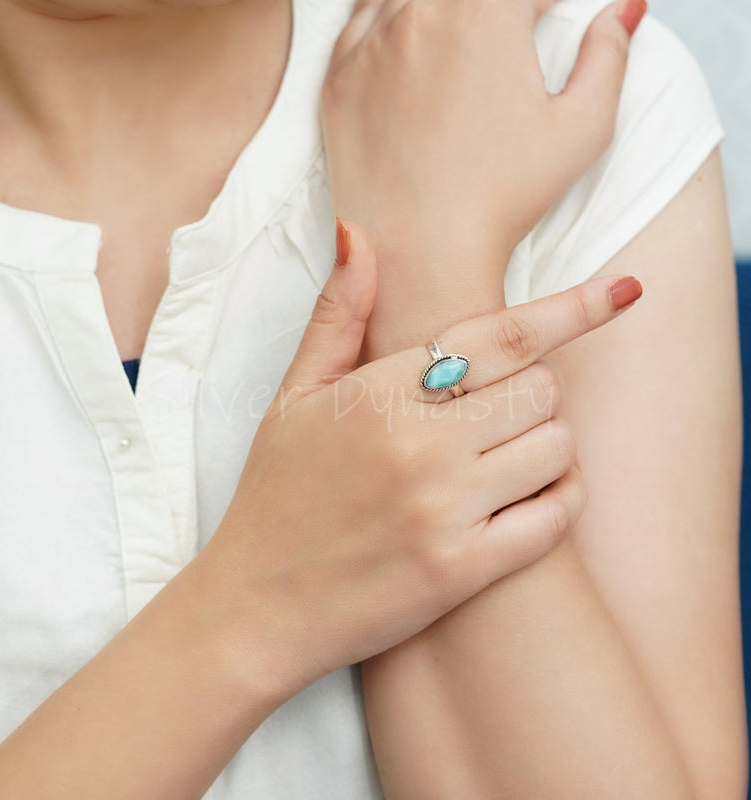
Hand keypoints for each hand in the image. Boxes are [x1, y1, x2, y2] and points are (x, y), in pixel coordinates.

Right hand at [203, 222, 641, 695]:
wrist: (255, 606)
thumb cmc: (273, 495)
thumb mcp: (291, 397)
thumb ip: (335, 316)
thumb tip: (358, 233)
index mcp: (379, 395)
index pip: (501, 336)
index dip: (572, 309)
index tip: (623, 291)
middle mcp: (419, 447)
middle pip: (542, 389)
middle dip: (534, 391)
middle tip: (497, 410)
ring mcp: (444, 511)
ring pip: (557, 449)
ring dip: (547, 445)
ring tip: (506, 455)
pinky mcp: (462, 571)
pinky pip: (555, 519)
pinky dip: (559, 499)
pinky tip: (528, 497)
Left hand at [321, 0, 645, 347]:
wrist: (422, 255)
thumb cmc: (504, 200)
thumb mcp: (582, 129)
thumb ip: (609, 56)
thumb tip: (624, 8)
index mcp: (485, 12)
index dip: (543, 5)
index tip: (547, 20)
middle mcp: (420, 12)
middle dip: (491, 9)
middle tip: (502, 41)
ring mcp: (371, 44)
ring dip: (441, 9)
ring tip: (459, 52)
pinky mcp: (338, 78)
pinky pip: (361, 22)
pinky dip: (390, 23)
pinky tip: (411, 48)